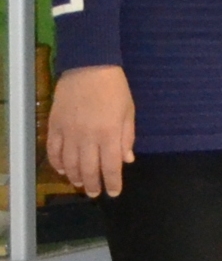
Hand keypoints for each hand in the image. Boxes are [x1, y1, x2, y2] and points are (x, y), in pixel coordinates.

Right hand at [46, 66, 135, 197]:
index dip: (112, 182)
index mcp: (109, 134)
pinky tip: (62, 169)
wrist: (89, 67)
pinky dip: (57, 163)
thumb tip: (127, 160)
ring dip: (75, 177)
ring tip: (81, 184)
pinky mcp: (54, 126)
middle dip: (93, 184)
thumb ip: (127, 137)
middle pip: (88, 169)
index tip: (114, 193)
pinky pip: (53, 151)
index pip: (111, 166)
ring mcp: (68, 132)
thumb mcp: (129, 111)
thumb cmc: (115, 88)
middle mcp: (88, 137)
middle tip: (95, 193)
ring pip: (69, 164)